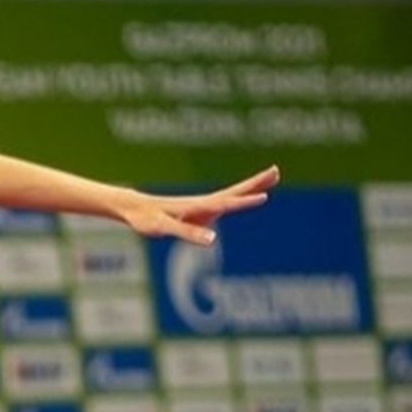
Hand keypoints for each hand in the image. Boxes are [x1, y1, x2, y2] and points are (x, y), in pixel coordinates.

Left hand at [118, 165, 278, 245]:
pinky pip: (225, 202)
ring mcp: (203, 205)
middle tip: (277, 171)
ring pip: (233, 194)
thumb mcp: (166, 228)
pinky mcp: (199, 209)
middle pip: (236, 191)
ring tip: (272, 177)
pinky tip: (243, 199)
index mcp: (199, 207)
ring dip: (252, 186)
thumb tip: (213, 240)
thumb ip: (189, 233)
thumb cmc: (147, 219)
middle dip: (257, 182)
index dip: (246, 200)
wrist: (134, 207)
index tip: (265, 196)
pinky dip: (239, 198)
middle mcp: (204, 202)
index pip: (228, 202)